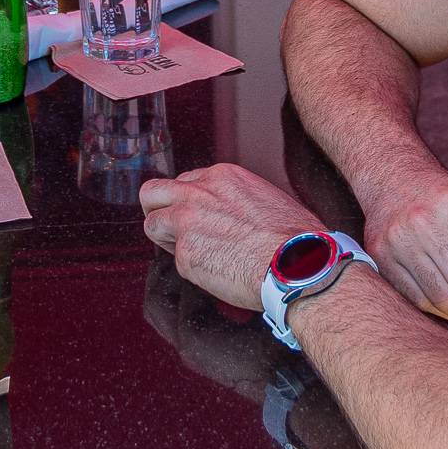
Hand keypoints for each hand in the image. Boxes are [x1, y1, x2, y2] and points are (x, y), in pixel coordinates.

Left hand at [140, 162, 321, 310]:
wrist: (296, 263)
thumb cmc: (294, 237)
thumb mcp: (265, 197)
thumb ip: (236, 199)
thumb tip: (233, 213)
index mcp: (221, 177)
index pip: (186, 181)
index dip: (187, 201)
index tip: (196, 216)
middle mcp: (198, 194)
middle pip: (153, 191)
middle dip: (156, 208)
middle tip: (167, 227)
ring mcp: (186, 222)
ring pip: (151, 223)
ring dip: (164, 239)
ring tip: (190, 253)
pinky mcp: (184, 253)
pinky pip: (174, 259)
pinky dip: (190, 267)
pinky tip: (212, 271)